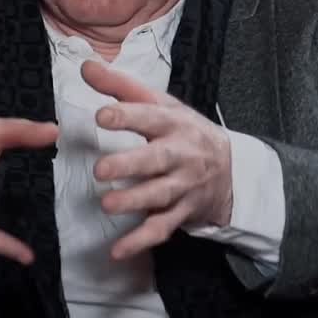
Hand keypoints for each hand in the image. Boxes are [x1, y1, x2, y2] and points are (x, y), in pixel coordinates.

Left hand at [81, 59, 233, 260]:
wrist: (231, 168)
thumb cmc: (183, 130)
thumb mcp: (160, 103)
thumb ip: (120, 86)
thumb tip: (85, 65)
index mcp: (173, 123)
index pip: (149, 117)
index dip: (126, 116)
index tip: (101, 116)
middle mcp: (181, 155)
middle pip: (156, 160)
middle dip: (130, 165)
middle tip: (100, 170)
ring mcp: (183, 186)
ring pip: (159, 196)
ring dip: (134, 202)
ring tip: (107, 205)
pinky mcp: (182, 212)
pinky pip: (161, 229)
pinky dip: (140, 242)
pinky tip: (117, 252)